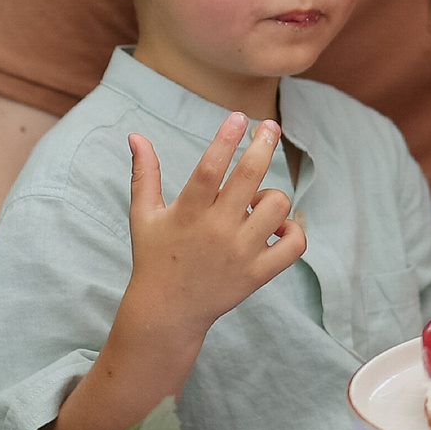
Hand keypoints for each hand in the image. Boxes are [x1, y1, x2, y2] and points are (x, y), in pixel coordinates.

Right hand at [120, 114, 307, 344]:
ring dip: (271, 196)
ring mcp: (241, 253)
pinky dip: (294, 230)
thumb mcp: (144, 215)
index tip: (239, 117)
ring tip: (255, 202)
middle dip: (264, 145)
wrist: (167, 312)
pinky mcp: (258, 274)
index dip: (226, 139)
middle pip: (250, 177)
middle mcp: (216, 230)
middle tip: (269, 127)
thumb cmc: (155, 257)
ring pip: (277, 206)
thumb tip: (136, 135)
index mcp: (188, 213)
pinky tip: (278, 226)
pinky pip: (294, 244)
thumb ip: (145, 173)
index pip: (210, 167)